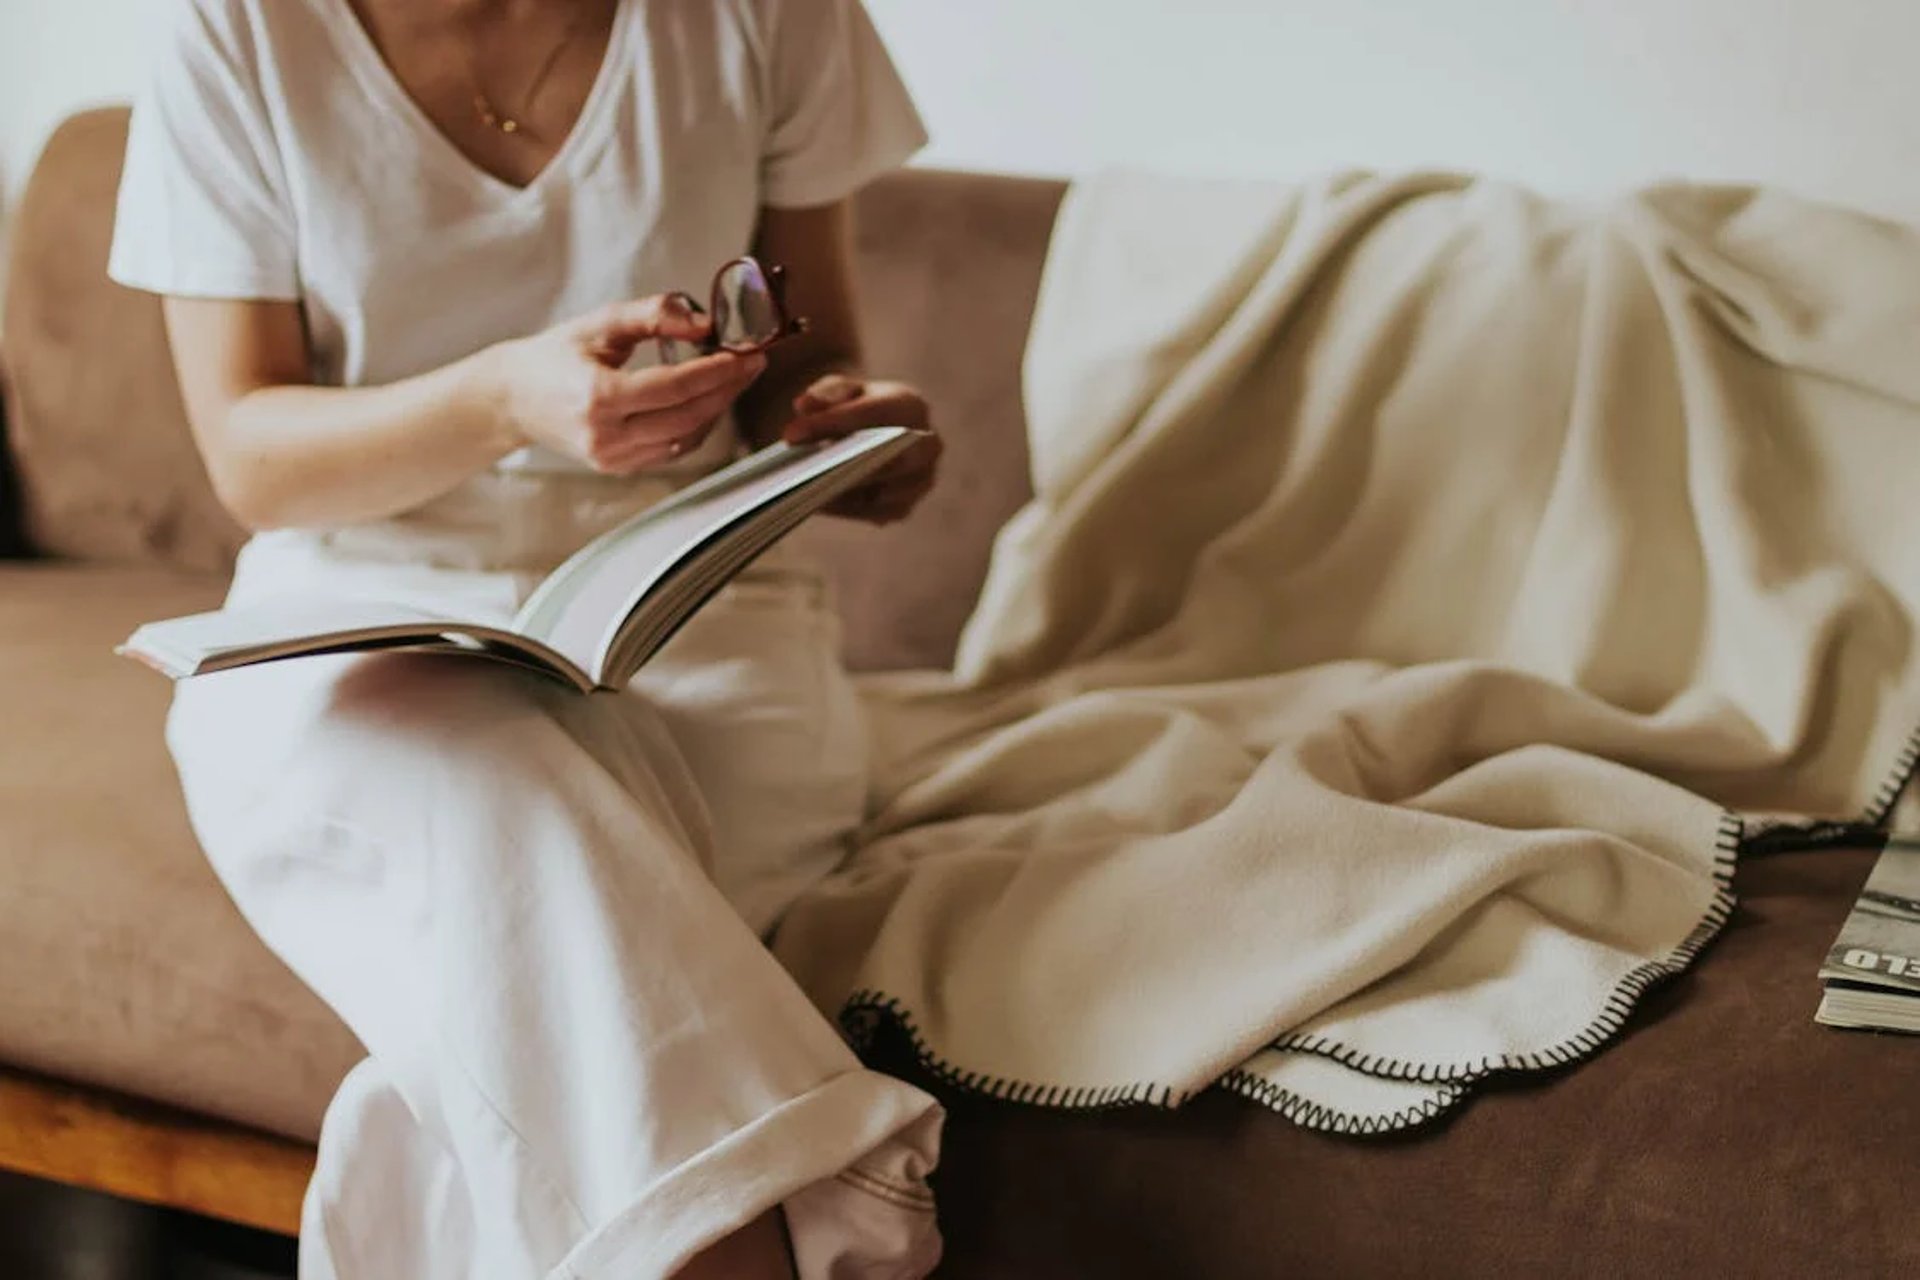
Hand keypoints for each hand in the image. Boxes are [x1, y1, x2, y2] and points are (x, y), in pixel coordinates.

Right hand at [485, 296, 765, 473]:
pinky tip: (707, 402)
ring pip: (685, 439)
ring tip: (733, 380)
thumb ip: (653, 315)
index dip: (717, 371)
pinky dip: (696, 427)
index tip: (745, 354)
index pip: (675, 387)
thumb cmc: (555, 356)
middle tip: (752, 364)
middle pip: (687, 417)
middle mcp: (605, 435)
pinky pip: (672, 450)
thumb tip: (704, 322)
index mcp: (597, 397)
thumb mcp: (601, 323)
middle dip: (727, 390)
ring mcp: (612, 458)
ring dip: (716, 409)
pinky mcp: (618, 468)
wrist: (515, 397)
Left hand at [783, 375, 942, 523]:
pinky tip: (817, 502)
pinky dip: (845, 508)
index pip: (871, 414)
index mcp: (912, 406)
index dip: (830, 423)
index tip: (792, 434)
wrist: (881, 435)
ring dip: (844, 491)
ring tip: (805, 488)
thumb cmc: (858, 408)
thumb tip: (804, 406)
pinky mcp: (904, 508)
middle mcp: (927, 445)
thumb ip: (825, 393)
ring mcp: (920, 481)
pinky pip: (872, 513)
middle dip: (842, 464)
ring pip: (880, 491)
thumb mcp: (841, 390)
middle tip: (802, 469)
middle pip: (886, 459)